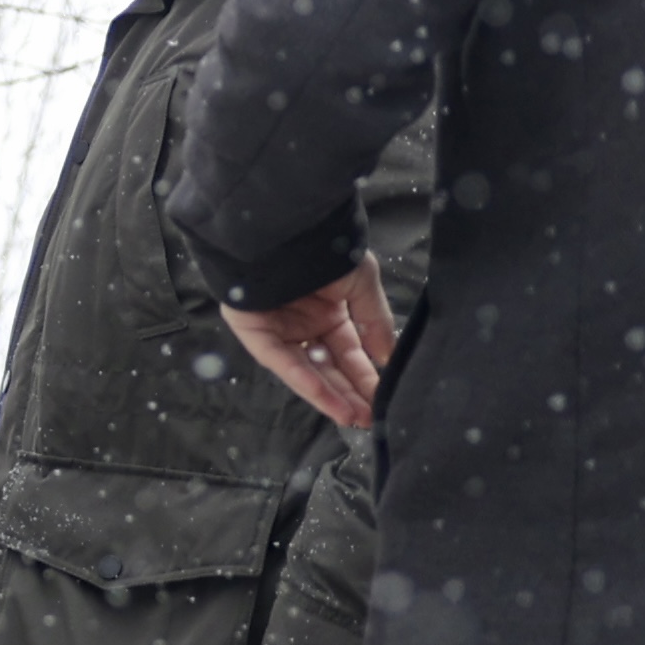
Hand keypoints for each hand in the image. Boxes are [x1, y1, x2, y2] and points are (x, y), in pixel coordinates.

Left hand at [220, 260, 395, 425]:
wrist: (286, 225)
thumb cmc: (326, 248)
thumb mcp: (362, 283)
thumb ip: (375, 322)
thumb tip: (389, 357)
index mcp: (328, 312)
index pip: (349, 353)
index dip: (365, 376)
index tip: (383, 398)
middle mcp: (303, 325)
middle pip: (328, 368)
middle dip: (349, 393)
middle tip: (371, 418)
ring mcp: (279, 331)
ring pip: (306, 371)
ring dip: (329, 395)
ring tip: (353, 418)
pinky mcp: (255, 332)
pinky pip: (281, 360)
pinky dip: (303, 379)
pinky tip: (325, 397)